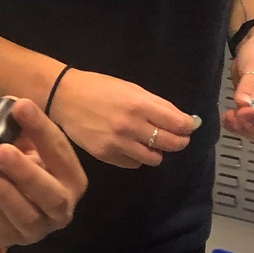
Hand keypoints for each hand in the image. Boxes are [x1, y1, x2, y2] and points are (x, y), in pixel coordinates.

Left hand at [0, 97, 88, 249]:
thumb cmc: (9, 167)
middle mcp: (64, 203)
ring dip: (8, 191)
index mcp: (69, 174)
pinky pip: (12, 227)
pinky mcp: (22, 238)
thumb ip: (18, 129)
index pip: (59, 150)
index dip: (40, 128)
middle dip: (27, 170)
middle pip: (53, 192)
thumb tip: (13, 106)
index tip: (20, 106)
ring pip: (31, 215)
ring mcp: (44, 225)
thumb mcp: (16, 144)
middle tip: (0, 150)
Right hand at [46, 69, 198, 168]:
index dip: (189, 126)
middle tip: (176, 137)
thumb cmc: (100, 88)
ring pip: (154, 159)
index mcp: (139, 105)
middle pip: (171, 144)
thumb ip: (158, 105)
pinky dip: (137, 157)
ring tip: (150, 142)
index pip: (178, 124)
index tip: (190, 126)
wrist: (63, 97)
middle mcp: (130, 127)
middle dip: (179, 141)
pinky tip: (130, 146)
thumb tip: (185, 120)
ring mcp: (117, 144)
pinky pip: (134, 164)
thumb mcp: (131, 89)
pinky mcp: (106, 156)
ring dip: (157, 151)